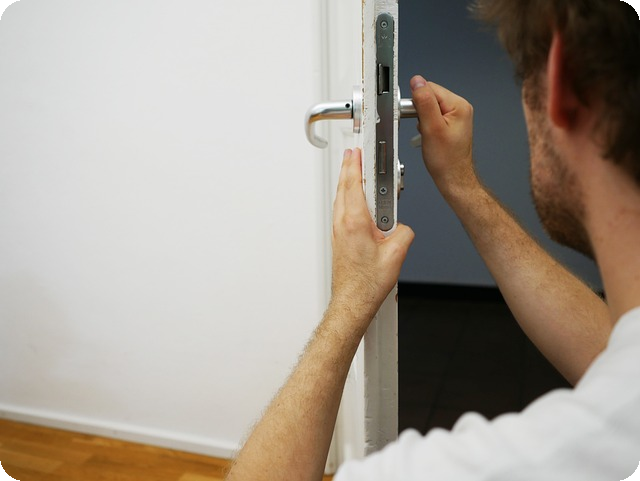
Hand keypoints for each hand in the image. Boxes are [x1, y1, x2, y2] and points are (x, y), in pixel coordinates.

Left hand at [330, 148, 413, 326]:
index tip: (359, 150)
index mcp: (355, 221)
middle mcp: (342, 223)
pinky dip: (347, 197)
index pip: (354, 182)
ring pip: (341, 197)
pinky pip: (342, 210)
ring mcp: (338, 230)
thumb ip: (404, 231)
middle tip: (355, 153)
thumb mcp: (396, 253)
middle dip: (350, 167)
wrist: (352, 301)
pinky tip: (355, 199)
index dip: (356, 163)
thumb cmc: (367, 283)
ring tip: (356, 171)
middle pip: (344, 186)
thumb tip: (403, 225)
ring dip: (348, 182)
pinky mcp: (339, 238)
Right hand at [410, 75, 479, 197]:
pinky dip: (426, 125)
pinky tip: (430, 136)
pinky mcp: (450, 124)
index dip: (418, 102)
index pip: (430, 88)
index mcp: (459, 105)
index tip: (416, 117)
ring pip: (430, 107)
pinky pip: (433, 116)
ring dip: (423, 119)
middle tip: (424, 129)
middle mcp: (460, 108)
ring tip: (428, 134)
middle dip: (420, 111)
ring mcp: (456, 116)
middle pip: (430, 96)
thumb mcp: (431, 128)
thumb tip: (417, 82)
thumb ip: (424, 102)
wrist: (452, 177)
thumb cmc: (446, 159)